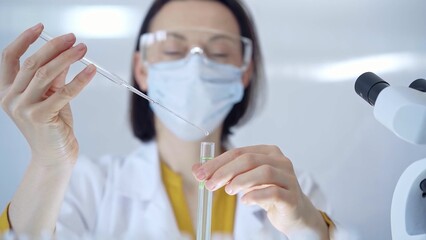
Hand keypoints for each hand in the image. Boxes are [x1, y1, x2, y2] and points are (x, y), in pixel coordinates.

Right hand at [0, 23, 95, 165]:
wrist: (54, 156)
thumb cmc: (52, 126)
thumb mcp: (50, 97)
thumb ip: (54, 77)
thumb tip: (66, 53)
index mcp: (8, 90)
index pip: (9, 58)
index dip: (24, 39)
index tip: (42, 28)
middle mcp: (11, 98)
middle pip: (32, 63)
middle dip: (54, 47)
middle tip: (74, 39)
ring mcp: (23, 109)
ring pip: (45, 74)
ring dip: (67, 58)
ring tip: (83, 49)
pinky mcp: (41, 117)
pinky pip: (64, 92)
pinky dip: (79, 79)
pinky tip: (91, 70)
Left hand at [192, 145, 328, 238]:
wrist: (294, 213)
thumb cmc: (268, 193)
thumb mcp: (245, 181)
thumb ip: (224, 174)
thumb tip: (197, 170)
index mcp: (268, 152)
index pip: (238, 152)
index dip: (217, 162)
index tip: (200, 174)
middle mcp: (280, 161)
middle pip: (249, 159)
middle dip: (225, 171)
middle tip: (210, 184)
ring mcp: (289, 178)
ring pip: (264, 172)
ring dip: (241, 181)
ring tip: (228, 191)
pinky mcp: (292, 196)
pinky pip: (274, 193)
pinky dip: (256, 195)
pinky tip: (245, 201)